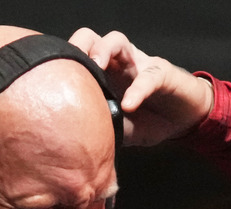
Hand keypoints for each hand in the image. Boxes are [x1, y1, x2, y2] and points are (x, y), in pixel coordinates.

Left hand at [68, 28, 213, 146]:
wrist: (184, 120)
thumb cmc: (147, 121)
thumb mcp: (118, 130)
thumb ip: (100, 130)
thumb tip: (75, 146)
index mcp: (101, 75)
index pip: (77, 58)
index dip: (61, 63)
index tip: (46, 78)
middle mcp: (116, 63)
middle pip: (91, 39)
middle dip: (78, 46)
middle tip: (69, 66)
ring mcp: (138, 64)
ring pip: (116, 41)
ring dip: (103, 50)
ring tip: (96, 67)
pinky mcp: (161, 72)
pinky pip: (148, 74)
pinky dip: (137, 89)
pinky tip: (129, 105)